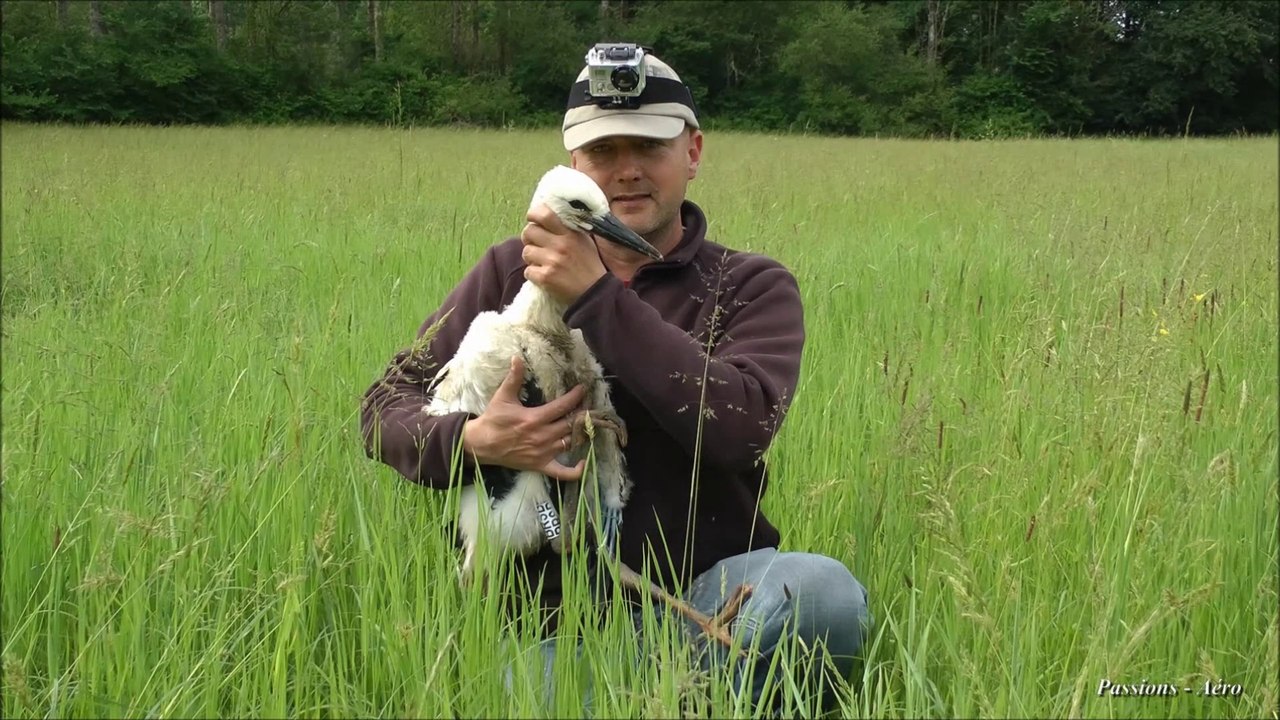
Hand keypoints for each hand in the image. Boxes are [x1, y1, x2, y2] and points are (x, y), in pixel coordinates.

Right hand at [461, 355, 587, 481]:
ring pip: (571, 443)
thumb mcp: (502, 396)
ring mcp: (543, 453)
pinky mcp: (541, 465)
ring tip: (587, 423)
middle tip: (589, 405)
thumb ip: (514, 377)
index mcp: (535, 419)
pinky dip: (575, 471)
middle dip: (582, 413)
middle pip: (571, 424)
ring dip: (581, 433)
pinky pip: (562, 473)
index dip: (576, 396)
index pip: (563, 406)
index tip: (583, 389)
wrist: (481, 444)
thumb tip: (517, 358)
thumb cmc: (493, 419)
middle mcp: (542, 437)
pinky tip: (583, 462)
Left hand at [521, 203, 607, 305]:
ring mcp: (552, 261)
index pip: (544, 214)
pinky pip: (528, 271)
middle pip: (529, 231)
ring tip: (543, 263)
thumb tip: (547, 215)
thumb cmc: (589, 265)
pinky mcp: (546, 277)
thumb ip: (567, 227)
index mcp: (570, 233)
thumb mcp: (584, 240)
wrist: (596, 293)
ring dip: (532, 258)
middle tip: (536, 244)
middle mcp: (560, 245)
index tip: (533, 220)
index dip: (533, 215)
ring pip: (526, 252)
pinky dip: (534, 274)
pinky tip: (545, 276)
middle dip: (529, 238)